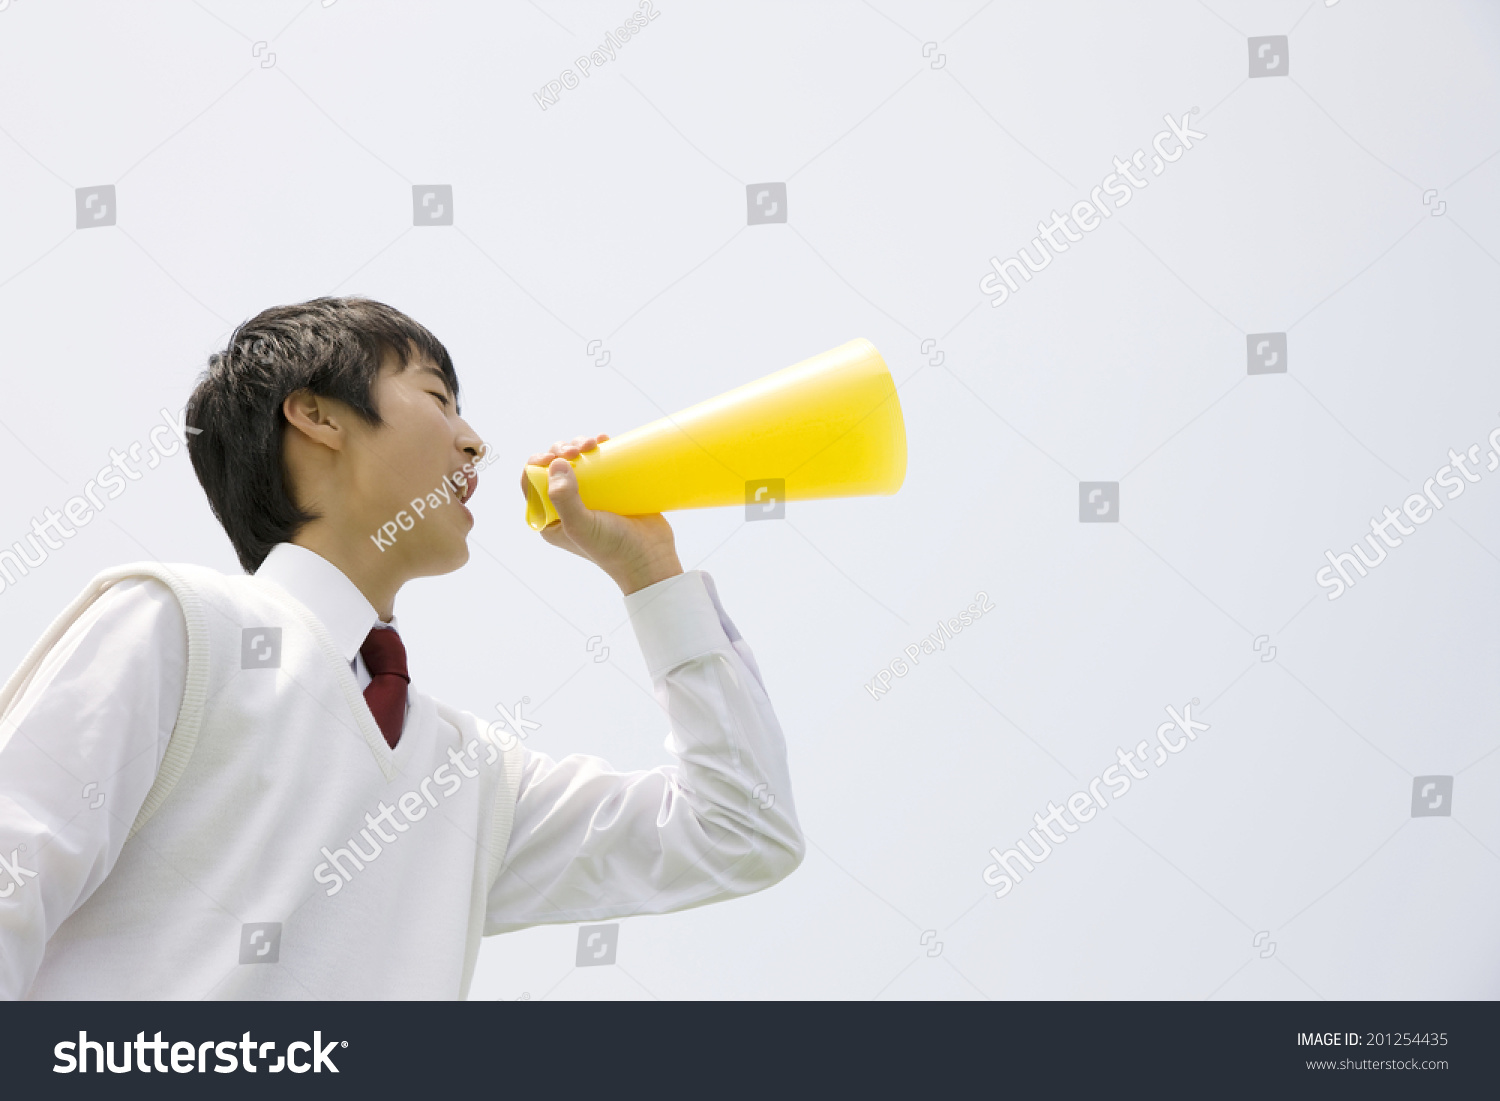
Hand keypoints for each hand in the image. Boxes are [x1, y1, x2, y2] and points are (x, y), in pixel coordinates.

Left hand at [521, 434, 683, 594]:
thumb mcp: (581, 526)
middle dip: (561, 450)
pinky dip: (598, 448)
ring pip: (575, 461)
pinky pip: (599, 463)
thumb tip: (555, 463)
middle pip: (553, 467)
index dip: (537, 462)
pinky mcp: (611, 490)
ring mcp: (590, 497)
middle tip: (578, 450)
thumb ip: (564, 499)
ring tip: (593, 443)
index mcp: (550, 518)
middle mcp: (566, 506)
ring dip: (579, 445)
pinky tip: (603, 440)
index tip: (554, 456)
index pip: (532, 483)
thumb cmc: (612, 548)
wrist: (651, 557)